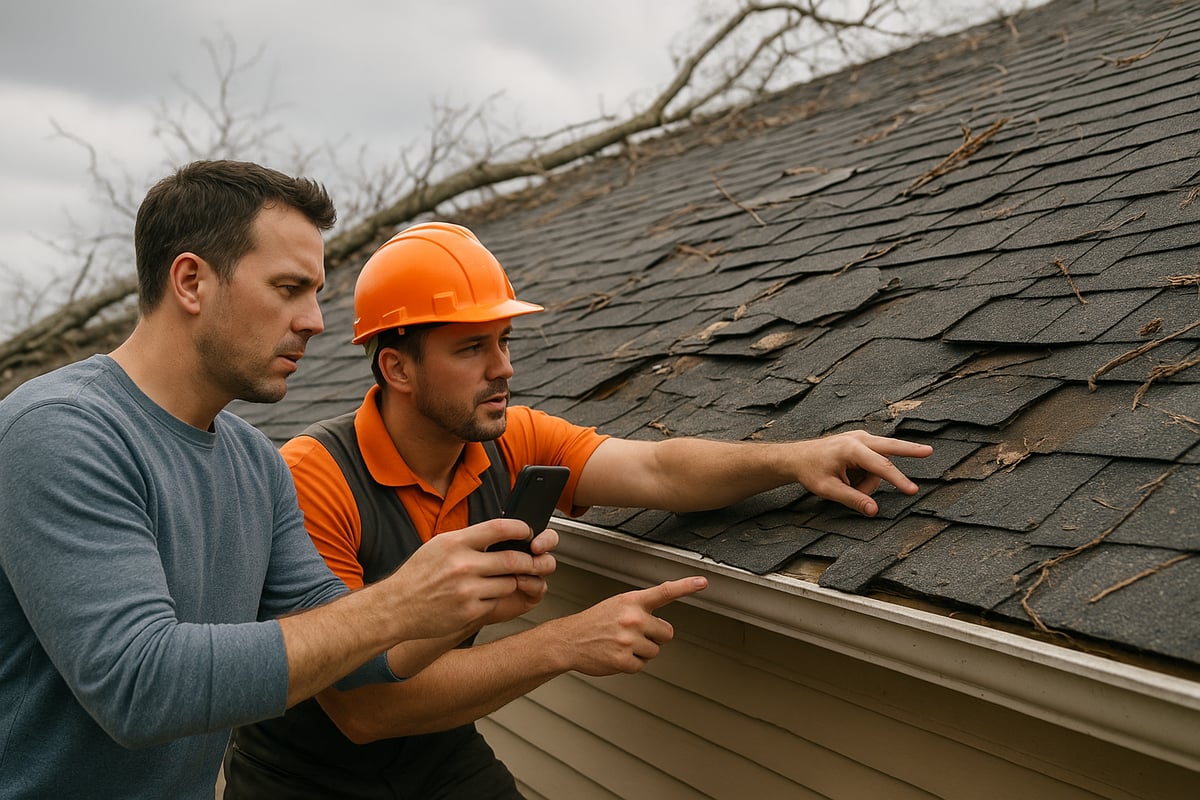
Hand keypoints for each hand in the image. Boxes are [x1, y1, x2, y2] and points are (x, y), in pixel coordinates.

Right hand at [381, 518, 556, 639]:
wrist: (396, 607)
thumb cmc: (418, 575)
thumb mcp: (438, 546)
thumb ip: (468, 540)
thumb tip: (501, 533)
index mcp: (454, 543)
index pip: (499, 528)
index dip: (520, 529)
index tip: (527, 532)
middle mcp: (462, 565)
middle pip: (513, 559)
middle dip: (530, 560)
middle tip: (535, 560)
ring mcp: (467, 590)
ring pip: (509, 583)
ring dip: (510, 581)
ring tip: (498, 580)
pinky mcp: (469, 611)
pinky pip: (496, 602)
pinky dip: (495, 599)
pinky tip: (481, 596)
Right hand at [551, 576, 707, 675]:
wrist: (569, 639)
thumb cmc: (596, 621)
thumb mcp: (618, 605)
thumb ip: (642, 609)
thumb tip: (664, 626)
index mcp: (632, 601)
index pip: (665, 591)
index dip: (686, 586)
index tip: (703, 581)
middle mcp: (633, 618)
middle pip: (667, 633)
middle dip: (655, 636)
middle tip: (633, 634)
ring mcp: (628, 640)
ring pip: (654, 651)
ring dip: (641, 651)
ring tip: (620, 643)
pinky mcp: (623, 660)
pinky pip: (641, 665)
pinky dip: (631, 663)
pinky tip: (615, 655)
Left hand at [793, 430, 932, 516]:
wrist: (798, 457)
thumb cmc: (811, 471)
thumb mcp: (829, 489)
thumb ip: (853, 499)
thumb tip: (874, 511)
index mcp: (850, 449)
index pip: (880, 467)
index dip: (897, 480)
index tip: (912, 490)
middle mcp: (858, 439)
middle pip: (890, 446)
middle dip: (910, 450)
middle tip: (929, 451)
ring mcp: (860, 438)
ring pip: (879, 464)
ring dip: (868, 481)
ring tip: (847, 485)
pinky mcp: (861, 442)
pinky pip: (873, 462)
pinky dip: (866, 474)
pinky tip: (849, 477)